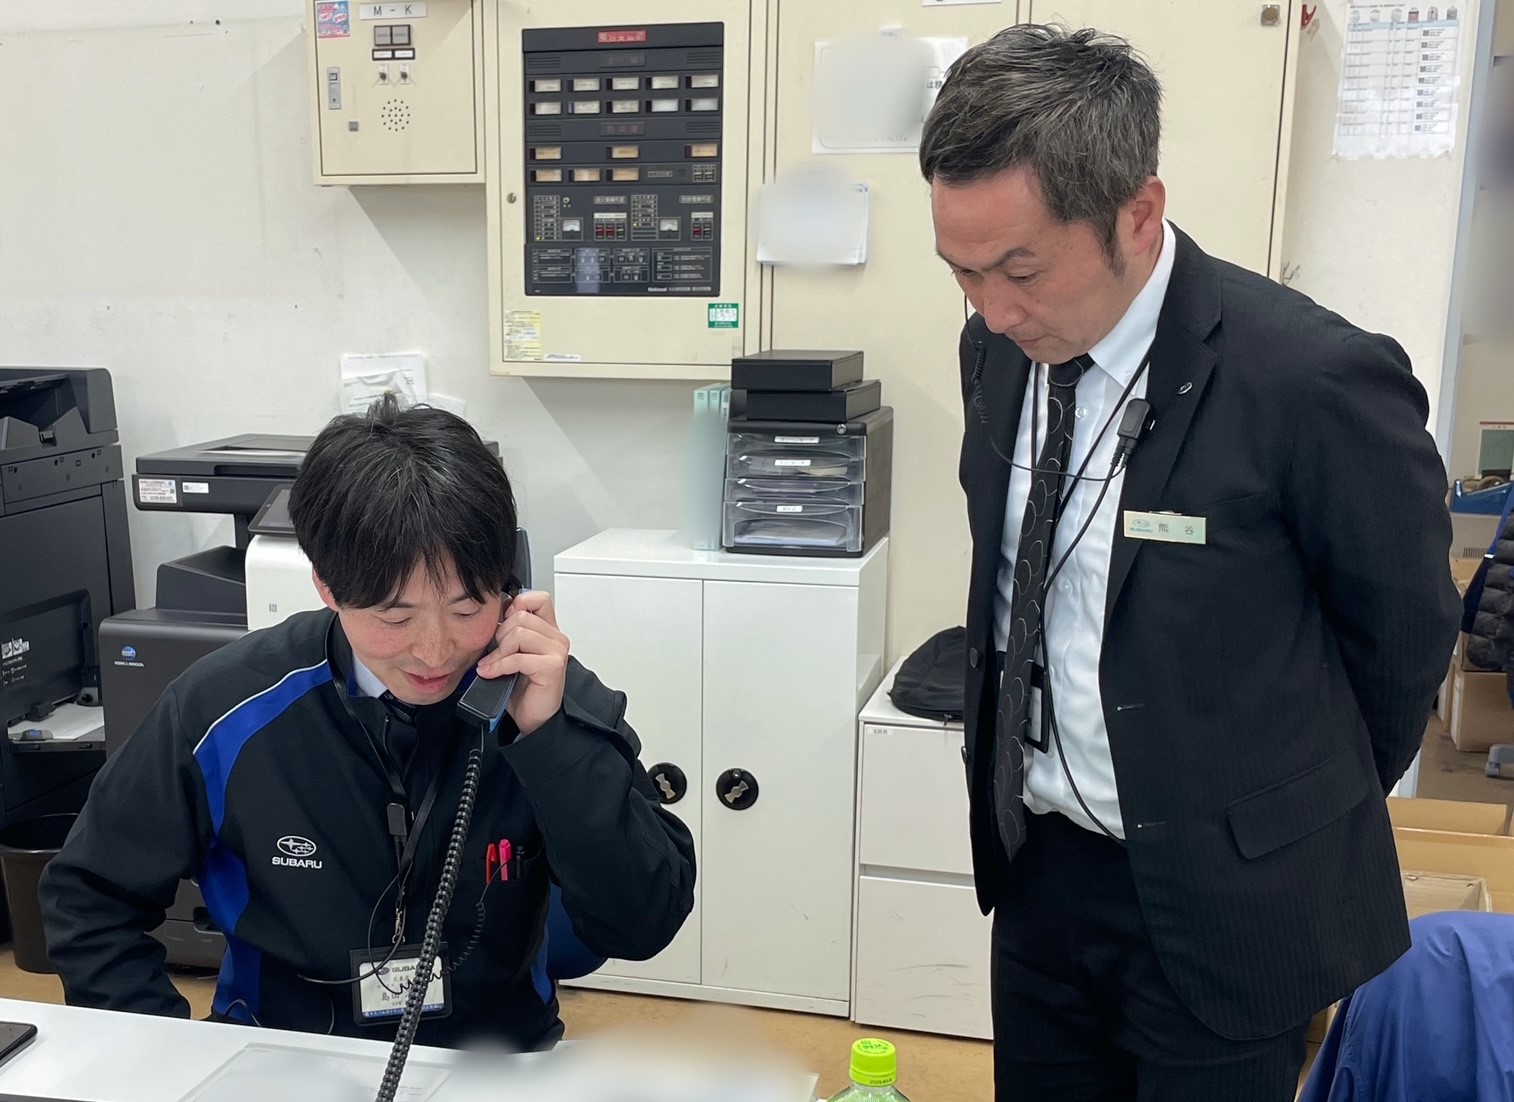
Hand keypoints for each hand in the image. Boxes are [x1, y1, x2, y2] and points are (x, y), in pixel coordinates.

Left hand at [475, 590, 569, 736]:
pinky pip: (518, 657)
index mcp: (548, 630)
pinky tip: (491, 673)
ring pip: (519, 633)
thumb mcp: (512, 655)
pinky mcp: (552, 667)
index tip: (503, 624)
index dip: (516, 605)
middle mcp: (556, 638)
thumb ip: (508, 635)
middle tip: (493, 653)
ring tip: (491, 665)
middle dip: (500, 634)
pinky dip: (499, 666)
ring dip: (499, 652)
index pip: (537, 598)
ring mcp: (556, 651)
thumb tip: (488, 620)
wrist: (534, 720)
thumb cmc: (524, 690)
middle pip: (521, 616)